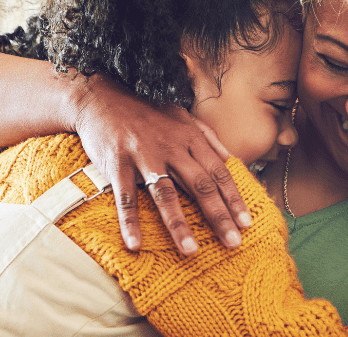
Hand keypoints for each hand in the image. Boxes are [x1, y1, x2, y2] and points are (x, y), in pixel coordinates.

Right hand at [70, 75, 249, 255]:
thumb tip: (228, 157)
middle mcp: (171, 147)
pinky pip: (126, 196)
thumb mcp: (180, 115)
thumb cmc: (144, 111)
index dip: (233, 198)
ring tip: (190, 250)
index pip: (218, 172)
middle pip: (200, 185)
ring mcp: (144, 155)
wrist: (101, 98)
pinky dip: (130, 221)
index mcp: (189, 138)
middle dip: (218, 215)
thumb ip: (206, 135)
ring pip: (165, 194)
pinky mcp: (118, 163)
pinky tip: (135, 243)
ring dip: (178, 224)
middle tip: (233, 243)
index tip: (246, 223)